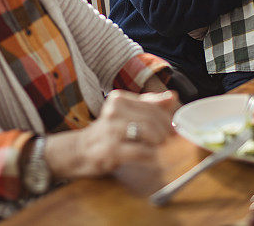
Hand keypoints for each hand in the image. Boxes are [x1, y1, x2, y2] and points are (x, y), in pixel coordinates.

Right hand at [45, 90, 177, 178]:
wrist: (80, 150)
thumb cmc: (107, 132)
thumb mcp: (126, 113)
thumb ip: (148, 104)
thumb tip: (172, 96)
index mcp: (119, 99)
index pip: (153, 105)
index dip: (167, 119)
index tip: (173, 129)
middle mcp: (114, 111)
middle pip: (152, 119)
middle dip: (165, 132)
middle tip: (167, 141)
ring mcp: (111, 130)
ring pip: (149, 132)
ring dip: (159, 143)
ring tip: (157, 147)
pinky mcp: (111, 150)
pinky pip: (141, 151)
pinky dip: (150, 155)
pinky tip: (148, 156)